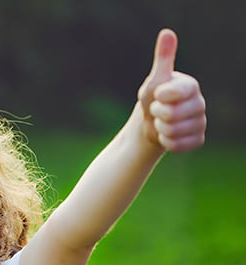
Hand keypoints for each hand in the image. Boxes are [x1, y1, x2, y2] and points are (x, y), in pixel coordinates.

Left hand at [138, 29, 206, 151]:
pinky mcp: (198, 139)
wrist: (151, 123)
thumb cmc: (152, 98)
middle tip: (157, 111)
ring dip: (160, 128)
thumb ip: (163, 59)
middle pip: (172, 115)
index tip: (157, 95)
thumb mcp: (154, 80)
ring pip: (174, 130)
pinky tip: (166, 135)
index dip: (160, 97)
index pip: (175, 93)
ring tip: (161, 122)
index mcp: (191, 86)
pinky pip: (177, 144)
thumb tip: (167, 33)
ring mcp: (201, 122)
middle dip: (157, 114)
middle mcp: (200, 103)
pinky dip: (166, 141)